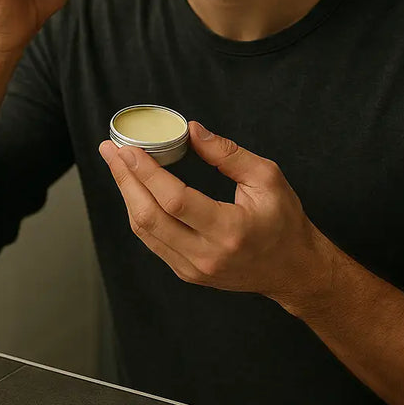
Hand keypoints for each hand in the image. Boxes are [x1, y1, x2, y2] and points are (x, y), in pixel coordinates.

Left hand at [98, 120, 334, 309]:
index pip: (175, 200)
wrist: (292, 269)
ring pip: (145, 231)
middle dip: (125, 180)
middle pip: (150, 217)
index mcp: (231, 230)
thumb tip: (192, 131)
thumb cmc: (284, 222)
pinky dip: (139, 212)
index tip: (129, 149)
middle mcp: (207, 255)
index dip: (147, 173)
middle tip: (111, 151)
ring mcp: (194, 268)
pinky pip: (152, 241)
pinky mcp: (187, 272)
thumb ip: (228, 154)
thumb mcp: (267, 178)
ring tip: (117, 165)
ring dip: (127, 195)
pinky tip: (134, 189)